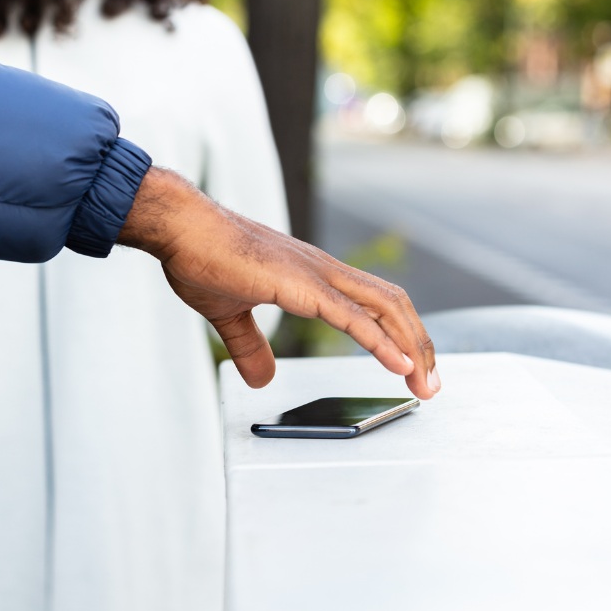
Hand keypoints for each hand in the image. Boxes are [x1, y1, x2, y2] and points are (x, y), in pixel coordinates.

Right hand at [118, 167, 439, 398]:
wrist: (181, 227)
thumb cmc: (200, 256)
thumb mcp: (229, 313)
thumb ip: (250, 345)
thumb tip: (263, 377)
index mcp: (311, 275)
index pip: (373, 302)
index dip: (398, 333)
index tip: (411, 366)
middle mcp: (323, 271)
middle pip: (393, 304)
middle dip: (418, 345)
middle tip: (429, 384)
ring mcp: (316, 275)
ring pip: (385, 308)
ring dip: (411, 347)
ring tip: (423, 381)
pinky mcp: (302, 286)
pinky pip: (353, 318)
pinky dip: (382, 343)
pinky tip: (399, 364)